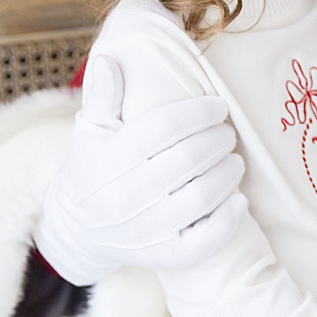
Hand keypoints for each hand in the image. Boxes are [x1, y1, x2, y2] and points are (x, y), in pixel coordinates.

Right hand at [33, 55, 246, 283]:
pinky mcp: (160, 257)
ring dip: (228, 174)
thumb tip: (111, 59)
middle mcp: (124, 196)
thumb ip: (103, 95)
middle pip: (187, 160)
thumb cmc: (93, 168)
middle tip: (227, 134)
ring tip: (235, 161)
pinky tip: (239, 202)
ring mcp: (143, 231)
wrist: (77, 228)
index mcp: (108, 158)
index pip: (163, 127)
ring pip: (201, 198)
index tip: (218, 106)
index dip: (199, 113)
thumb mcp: (91, 129)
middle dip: (218, 140)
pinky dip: (227, 222)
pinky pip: (201, 244)